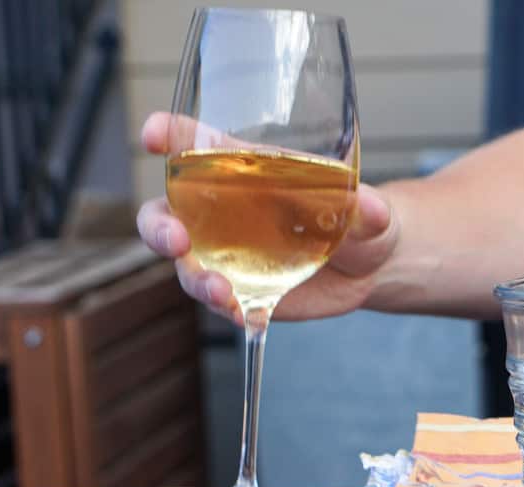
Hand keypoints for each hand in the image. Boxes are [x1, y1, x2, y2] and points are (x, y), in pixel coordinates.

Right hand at [135, 112, 396, 322]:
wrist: (370, 265)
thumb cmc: (360, 218)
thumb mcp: (368, 210)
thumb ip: (367, 208)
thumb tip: (370, 208)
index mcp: (246, 170)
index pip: (197, 145)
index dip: (169, 135)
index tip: (153, 134)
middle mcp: (224, 212)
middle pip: (165, 214)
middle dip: (159, 227)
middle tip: (175, 239)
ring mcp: (228, 255)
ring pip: (187, 265)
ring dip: (195, 278)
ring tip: (221, 292)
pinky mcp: (244, 291)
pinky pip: (222, 302)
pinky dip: (227, 310)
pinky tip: (244, 315)